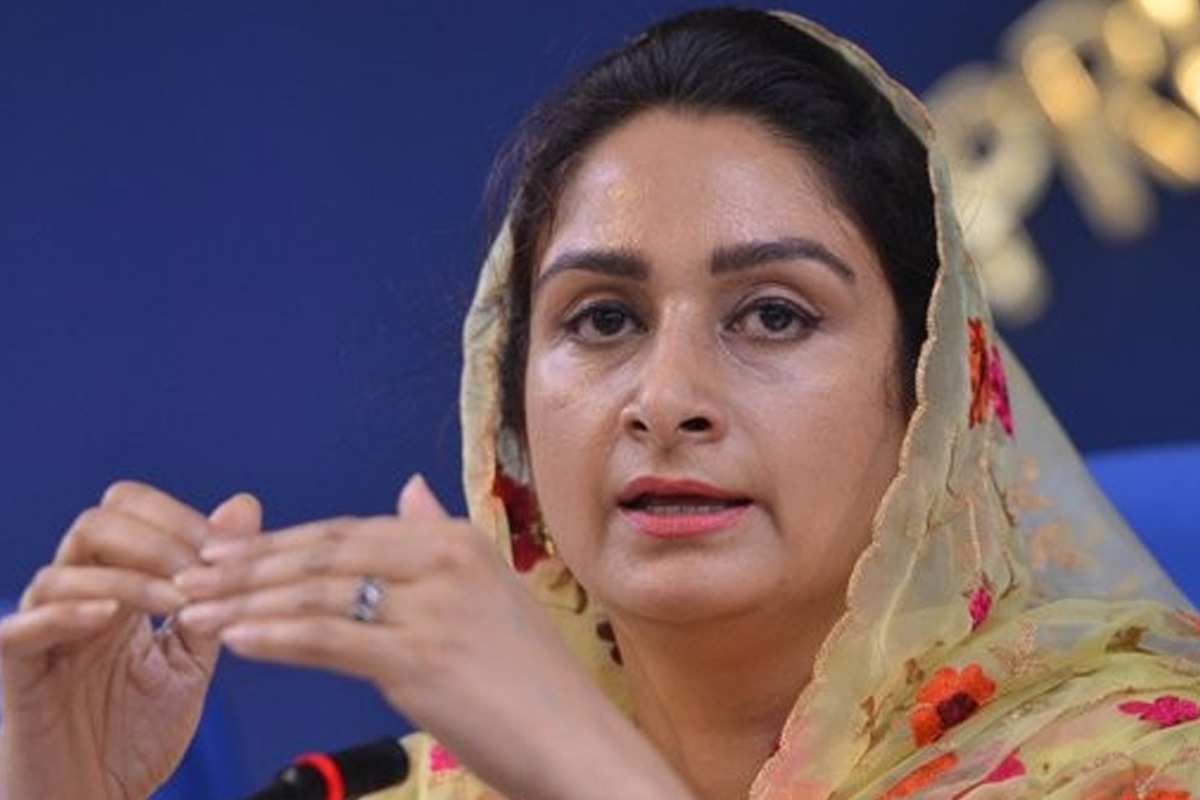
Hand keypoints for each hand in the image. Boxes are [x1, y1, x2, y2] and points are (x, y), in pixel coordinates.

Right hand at [0, 482, 260, 799]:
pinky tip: (109, 618)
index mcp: (118, 589)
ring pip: (63, 570)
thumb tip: (244, 506)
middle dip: (159, 538)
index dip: (178, 518)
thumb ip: (217, 587)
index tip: (227, 549)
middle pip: (98, 524)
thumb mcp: (193, 655)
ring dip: (129, 579)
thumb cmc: (138, 736)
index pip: (130, 513)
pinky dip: (65, 613)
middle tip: (201, 571)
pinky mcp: (17, 674)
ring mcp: (43, 634)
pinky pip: (21, 627)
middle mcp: (77, 601)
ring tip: (176, 604)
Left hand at [175, 476, 695, 799]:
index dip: (278, 542)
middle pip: (324, 554)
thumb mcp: (492, 590)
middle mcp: (445, 561)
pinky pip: (331, 640)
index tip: (227, 554)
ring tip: (196, 612)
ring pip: (318, 594)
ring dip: (247, 603)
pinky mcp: (420, 658)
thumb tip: (411, 487)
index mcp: (457, 540)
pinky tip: (237, 640)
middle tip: (191, 576)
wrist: (574, 740)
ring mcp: (433, 608)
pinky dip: (276, 637)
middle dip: (249, 566)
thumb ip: (442, 536)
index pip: (346, 531)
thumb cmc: (530, 679)